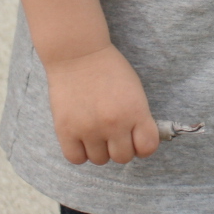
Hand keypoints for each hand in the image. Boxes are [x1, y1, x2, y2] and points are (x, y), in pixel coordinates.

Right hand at [42, 43, 160, 165]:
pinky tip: (81, 137)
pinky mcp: (66, 130)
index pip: (147, 147)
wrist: (78, 53)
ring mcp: (89, 129)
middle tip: (114, 133)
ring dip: (99, 149)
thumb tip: (139, 142)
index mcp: (135, 111)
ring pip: (100, 160)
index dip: (142, 145)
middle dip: (120, 147)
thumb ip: (138, 116)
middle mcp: (114, 124)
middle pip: (123, 158)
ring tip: (95, 131)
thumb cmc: (109, 68)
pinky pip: (76, 158)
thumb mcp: (134, 89)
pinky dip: (80, 152)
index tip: (136, 138)